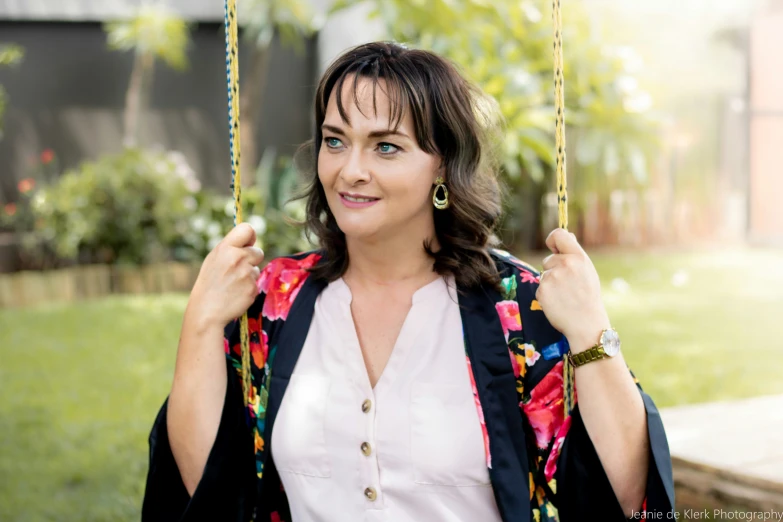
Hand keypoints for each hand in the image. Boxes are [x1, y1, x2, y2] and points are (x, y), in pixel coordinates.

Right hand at [187, 222, 264, 328]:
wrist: (207, 311)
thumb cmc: (209, 284)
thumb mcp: (214, 260)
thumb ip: (231, 249)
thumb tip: (249, 241)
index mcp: (225, 248)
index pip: (247, 229)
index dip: (251, 237)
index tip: (248, 244)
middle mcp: (237, 258)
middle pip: (258, 251)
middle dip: (252, 260)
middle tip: (237, 270)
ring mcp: (246, 273)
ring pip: (257, 269)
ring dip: (249, 275)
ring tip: (233, 284)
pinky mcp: (253, 288)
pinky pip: (256, 283)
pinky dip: (249, 288)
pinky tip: (236, 293)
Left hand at [536, 228, 610, 352]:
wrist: (586, 324)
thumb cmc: (588, 297)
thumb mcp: (587, 271)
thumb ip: (575, 254)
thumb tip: (566, 234)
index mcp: (578, 257)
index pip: (558, 234)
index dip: (553, 240)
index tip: (554, 248)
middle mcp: (565, 264)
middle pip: (548, 259)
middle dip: (554, 269)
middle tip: (568, 285)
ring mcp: (552, 277)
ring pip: (543, 273)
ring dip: (550, 282)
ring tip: (565, 294)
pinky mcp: (542, 290)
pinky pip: (540, 287)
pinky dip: (546, 294)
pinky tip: (558, 301)